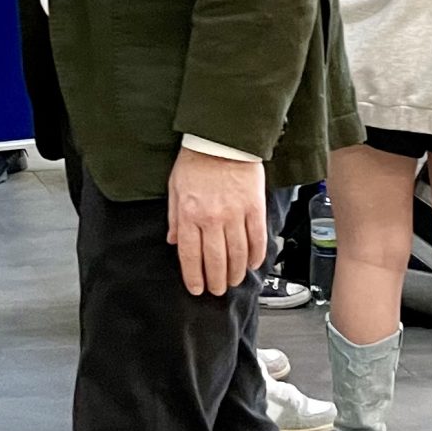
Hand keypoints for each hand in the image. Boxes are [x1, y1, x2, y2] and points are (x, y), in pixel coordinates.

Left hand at [165, 147, 264, 297]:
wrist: (222, 139)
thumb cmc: (195, 161)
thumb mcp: (175, 188)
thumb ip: (175, 218)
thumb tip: (174, 242)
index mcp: (190, 214)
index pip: (190, 255)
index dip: (193, 276)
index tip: (196, 288)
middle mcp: (213, 218)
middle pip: (216, 260)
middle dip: (216, 281)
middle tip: (217, 291)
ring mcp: (236, 215)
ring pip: (238, 255)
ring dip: (236, 273)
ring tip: (233, 282)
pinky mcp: (255, 208)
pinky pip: (257, 239)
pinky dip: (256, 256)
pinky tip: (252, 265)